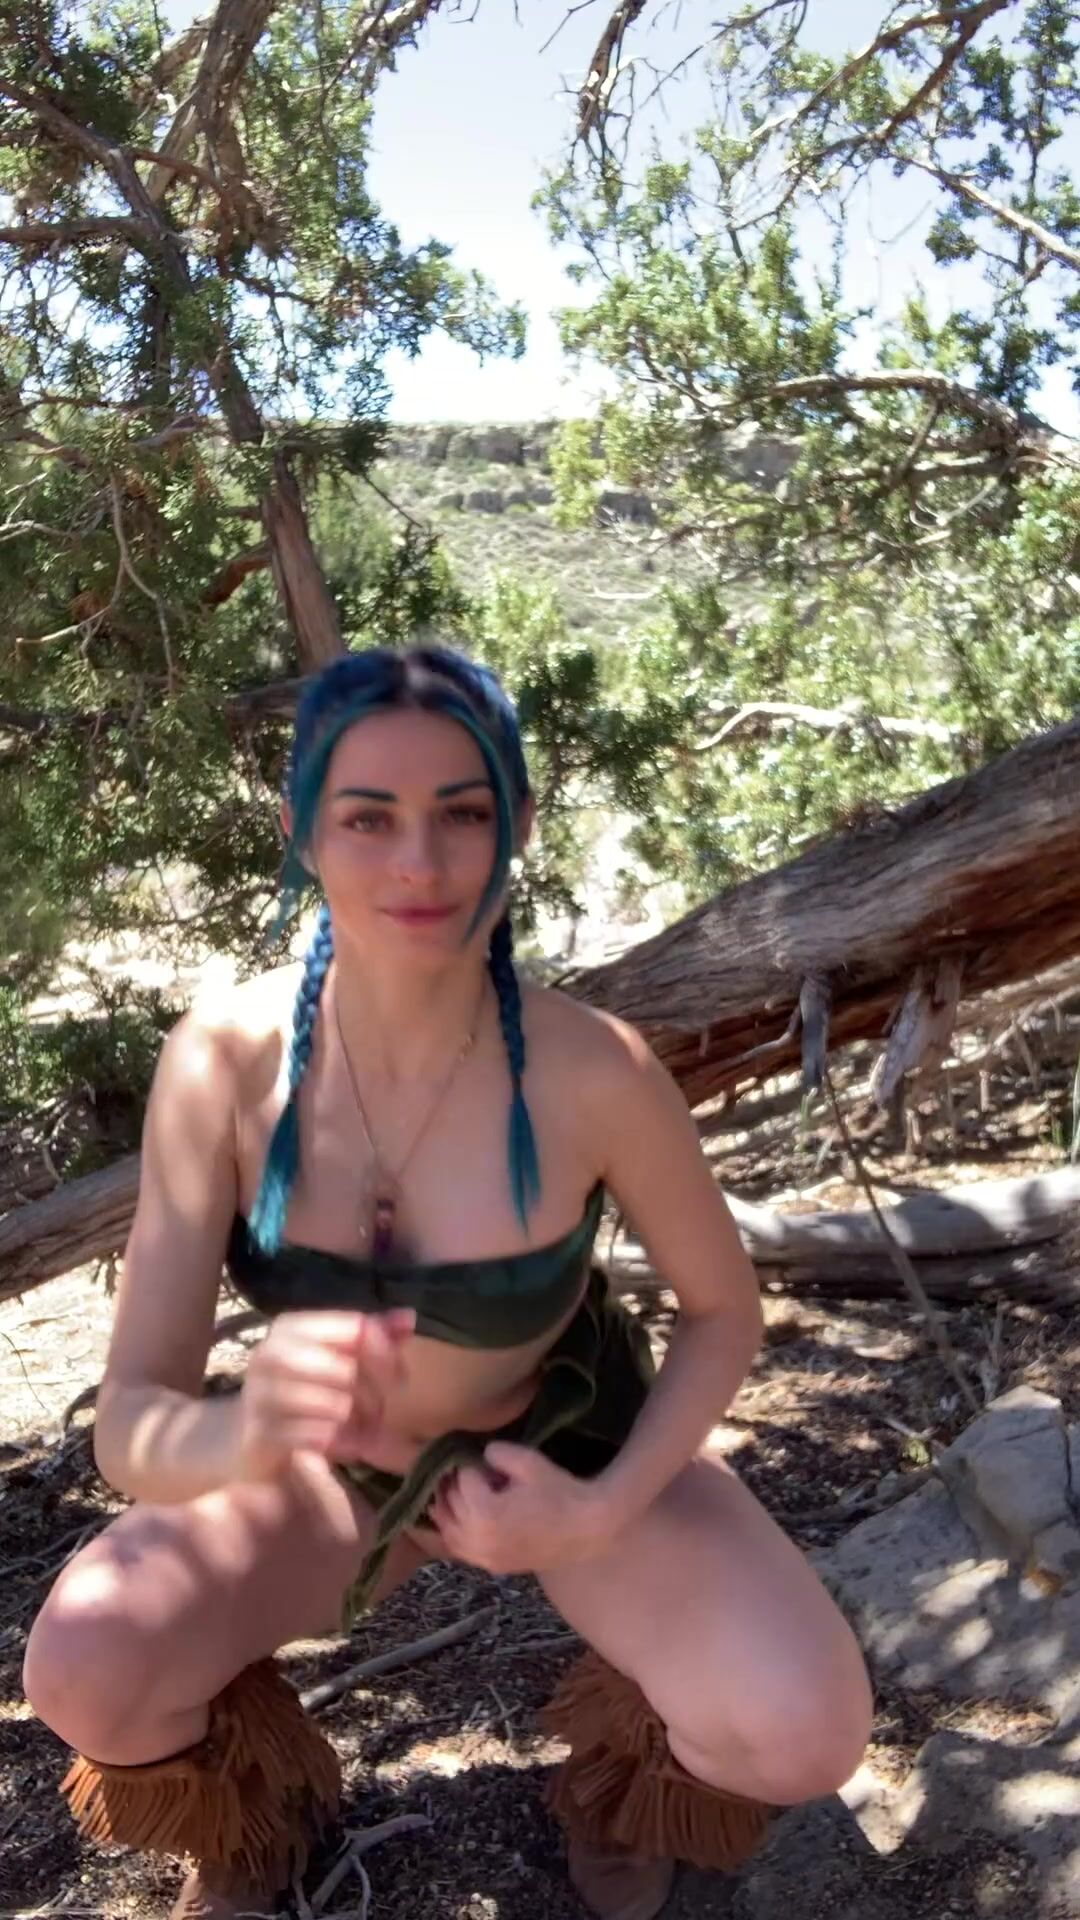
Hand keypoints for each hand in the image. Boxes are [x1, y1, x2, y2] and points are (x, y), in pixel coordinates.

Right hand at [234, 1307, 414, 1480]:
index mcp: (291, 1327)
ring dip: (357, 1424)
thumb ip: (371, 1338)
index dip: (385, 1353)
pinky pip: (318, 1436)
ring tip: (361, 1430)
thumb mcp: (332, 1360)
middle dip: (372, 1395)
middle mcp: (270, 1354)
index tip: (398, 1378)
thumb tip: (408, 1318)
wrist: (237, 1440)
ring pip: (334, 1404)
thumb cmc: (295, 1394)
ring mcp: (260, 1395)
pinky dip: (340, 1443)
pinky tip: (344, 1446)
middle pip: (345, 1368)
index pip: (354, 1327)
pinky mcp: (259, 1434)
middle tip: (378, 1412)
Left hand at [428, 1441, 617, 1573]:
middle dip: (453, 1483)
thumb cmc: (560, 1492)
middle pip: (450, 1505)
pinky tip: (457, 1517)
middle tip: (463, 1467)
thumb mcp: (528, 1461)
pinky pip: (460, 1550)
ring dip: (445, 1509)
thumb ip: (497, 1452)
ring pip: (448, 1532)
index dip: (468, 1463)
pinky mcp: (492, 1566)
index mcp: (485, 1513)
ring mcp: (484, 1557)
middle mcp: (478, 1540)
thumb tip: (480, 1456)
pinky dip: (453, 1532)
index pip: (461, 1480)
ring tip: (452, 1489)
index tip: (475, 1454)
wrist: (587, 1529)